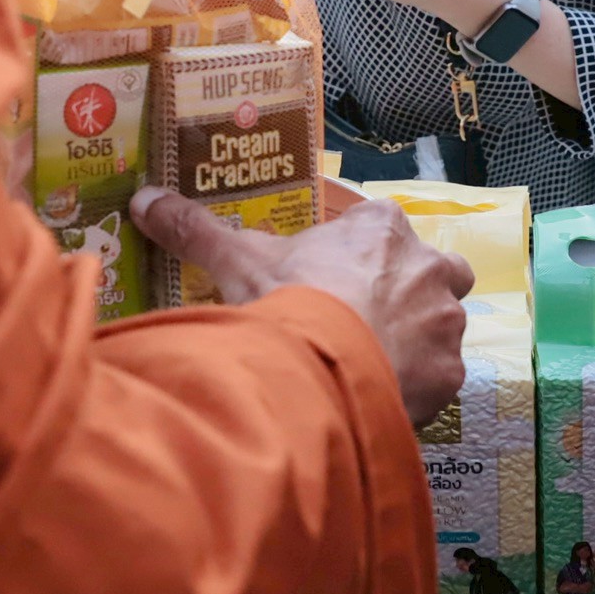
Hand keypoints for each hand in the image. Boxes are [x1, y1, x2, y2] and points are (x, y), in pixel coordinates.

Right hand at [132, 187, 473, 425]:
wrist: (323, 367)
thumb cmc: (290, 299)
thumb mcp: (238, 260)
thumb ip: (195, 228)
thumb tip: (144, 197)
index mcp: (382, 229)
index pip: (381, 229)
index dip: (358, 253)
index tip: (335, 276)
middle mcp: (428, 266)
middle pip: (431, 272)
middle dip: (409, 291)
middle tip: (366, 318)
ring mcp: (444, 320)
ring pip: (443, 323)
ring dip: (416, 338)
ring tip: (372, 362)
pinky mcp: (450, 371)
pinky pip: (439, 375)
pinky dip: (417, 385)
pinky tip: (380, 396)